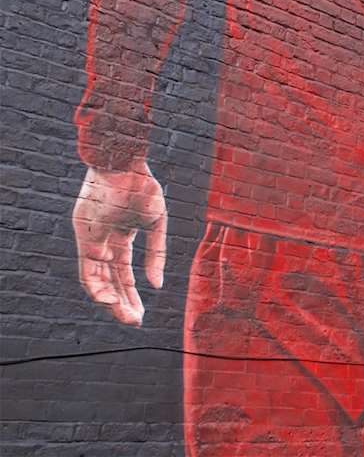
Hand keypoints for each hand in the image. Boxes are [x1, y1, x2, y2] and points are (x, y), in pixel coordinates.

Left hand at [72, 164, 167, 325]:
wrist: (125, 164)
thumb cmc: (141, 186)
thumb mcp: (156, 223)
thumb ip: (156, 254)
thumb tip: (156, 285)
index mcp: (120, 236)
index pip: (124, 273)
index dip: (132, 293)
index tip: (141, 313)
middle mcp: (103, 242)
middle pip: (110, 281)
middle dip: (123, 303)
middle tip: (135, 322)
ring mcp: (92, 241)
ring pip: (97, 281)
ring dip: (110, 301)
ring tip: (126, 316)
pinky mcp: (84, 239)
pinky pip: (87, 271)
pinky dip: (97, 288)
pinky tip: (110, 301)